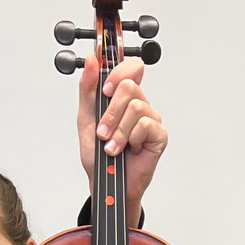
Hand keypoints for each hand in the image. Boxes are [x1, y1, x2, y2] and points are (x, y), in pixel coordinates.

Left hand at [79, 56, 166, 222]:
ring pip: (136, 107)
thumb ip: (88, 89)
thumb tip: (92, 60)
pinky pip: (145, 125)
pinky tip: (129, 149)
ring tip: (112, 146)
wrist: (105, 184)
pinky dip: (131, 138)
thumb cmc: (98, 155)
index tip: (104, 89)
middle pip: (129, 86)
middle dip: (111, 111)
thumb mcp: (85, 119)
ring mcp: (151, 119)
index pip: (129, 68)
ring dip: (118, 129)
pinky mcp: (159, 135)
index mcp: (123, 97)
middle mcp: (139, 104)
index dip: (117, 72)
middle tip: (103, 130)